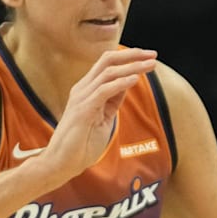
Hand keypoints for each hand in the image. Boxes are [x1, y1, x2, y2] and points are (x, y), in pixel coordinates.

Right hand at [42, 48, 157, 181]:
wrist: (62, 163)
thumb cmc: (82, 143)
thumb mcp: (104, 117)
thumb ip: (113, 100)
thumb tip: (128, 83)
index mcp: (87, 89)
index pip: (107, 63)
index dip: (129, 57)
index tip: (150, 57)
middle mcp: (82, 88)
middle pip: (107, 60)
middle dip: (132, 55)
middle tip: (154, 54)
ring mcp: (81, 98)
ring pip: (108, 72)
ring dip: (132, 67)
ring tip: (150, 65)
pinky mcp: (82, 110)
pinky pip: (103, 90)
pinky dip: (121, 83)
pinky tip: (135, 79)